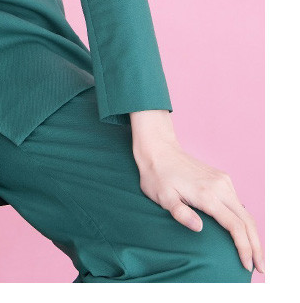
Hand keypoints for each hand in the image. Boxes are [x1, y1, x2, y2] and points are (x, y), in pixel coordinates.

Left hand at [131, 122, 264, 274]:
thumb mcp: (162, 197)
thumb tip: (199, 228)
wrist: (159, 149)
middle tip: (261, 268)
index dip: (244, 248)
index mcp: (207, 194)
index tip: (247, 266)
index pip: (235, 226)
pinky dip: (245, 222)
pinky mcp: (222, 179)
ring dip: (253, 234)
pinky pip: (238, 203)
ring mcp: (223, 181)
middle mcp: (220, 187)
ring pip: (245, 212)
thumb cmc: (157, 176)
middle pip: (247, 221)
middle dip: (256, 246)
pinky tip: (243, 234)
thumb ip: (181, 213)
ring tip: (255, 255)